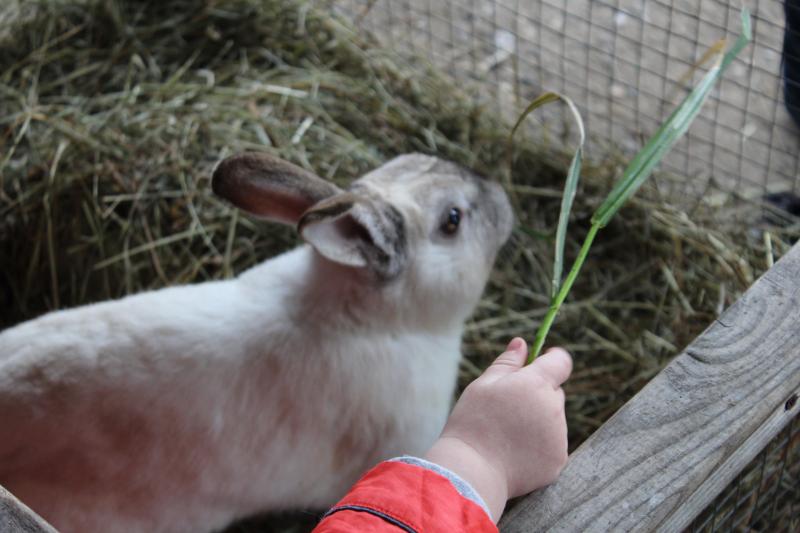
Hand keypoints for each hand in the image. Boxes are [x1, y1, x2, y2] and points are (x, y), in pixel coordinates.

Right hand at [424, 338, 570, 521]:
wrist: (473, 470)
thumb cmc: (473, 422)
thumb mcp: (484, 385)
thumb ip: (507, 363)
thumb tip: (522, 344)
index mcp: (536, 383)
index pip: (561, 362)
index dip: (552, 359)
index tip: (542, 361)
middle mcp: (554, 408)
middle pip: (554, 393)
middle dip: (537, 395)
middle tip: (508, 408)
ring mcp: (558, 437)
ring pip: (553, 420)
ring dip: (537, 421)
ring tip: (507, 434)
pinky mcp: (557, 460)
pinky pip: (552, 445)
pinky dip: (538, 446)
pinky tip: (514, 451)